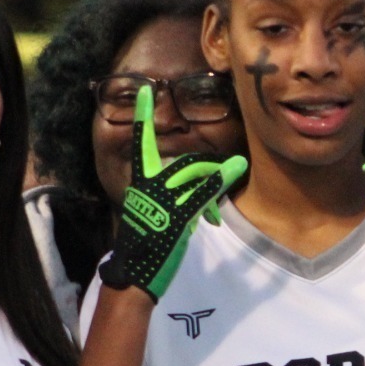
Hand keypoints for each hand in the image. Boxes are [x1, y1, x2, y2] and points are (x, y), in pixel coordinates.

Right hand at [97, 85, 247, 299]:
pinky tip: (228, 184)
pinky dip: (217, 187)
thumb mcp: (162, 217)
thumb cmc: (149, 246)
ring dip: (219, 176)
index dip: (142, 118)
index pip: (141, 144)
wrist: (136, 275)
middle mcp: (147, 186)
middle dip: (209, 172)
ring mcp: (160, 201)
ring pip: (195, 176)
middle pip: (185, 164)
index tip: (144, 90)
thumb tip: (208, 194)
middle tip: (223, 185)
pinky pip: (201, 195)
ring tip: (225, 192)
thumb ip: (182, 200)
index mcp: (141, 183)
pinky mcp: (174, 216)